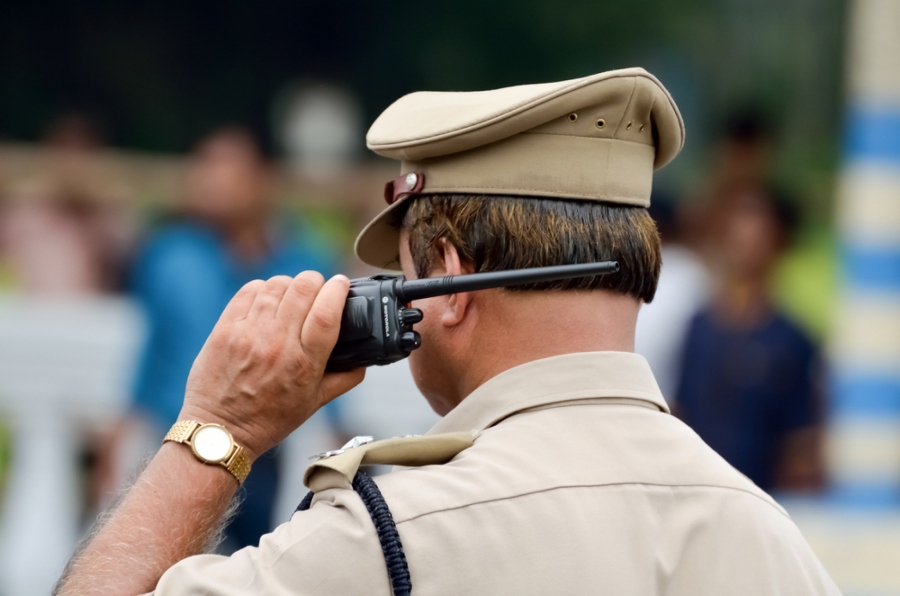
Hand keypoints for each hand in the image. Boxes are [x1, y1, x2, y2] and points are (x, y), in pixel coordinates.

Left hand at [180, 272, 364, 460]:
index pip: (327, 312)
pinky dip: (263, 289)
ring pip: (277, 285)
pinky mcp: (225, 329)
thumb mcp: (314, 404)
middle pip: (303, 289)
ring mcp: (248, 334)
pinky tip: (268, 300)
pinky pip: (249, 291)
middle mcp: (277, 345)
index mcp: (304, 364)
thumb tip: (363, 361)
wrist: (220, 430)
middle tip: (318, 289)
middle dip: (316, 281)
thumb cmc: (268, 419)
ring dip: (290, 285)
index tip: (342, 284)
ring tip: (292, 296)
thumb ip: (344, 380)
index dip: (338, 290)